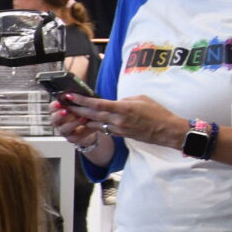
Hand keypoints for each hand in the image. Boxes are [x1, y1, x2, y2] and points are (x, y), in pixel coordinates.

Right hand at [50, 98, 108, 152]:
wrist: (94, 125)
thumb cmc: (86, 111)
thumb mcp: (83, 101)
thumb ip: (77, 97)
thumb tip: (74, 92)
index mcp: (59, 110)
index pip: (52, 108)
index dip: (54, 106)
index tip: (59, 103)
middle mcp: (59, 121)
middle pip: (54, 119)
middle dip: (59, 115)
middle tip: (66, 111)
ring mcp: (65, 131)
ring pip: (63, 129)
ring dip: (72, 123)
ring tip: (82, 118)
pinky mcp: (72, 138)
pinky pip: (74, 137)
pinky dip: (81, 132)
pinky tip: (88, 126)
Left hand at [63, 92, 186, 151]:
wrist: (167, 131)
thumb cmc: (158, 112)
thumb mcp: (141, 98)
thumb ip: (124, 100)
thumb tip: (114, 101)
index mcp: (123, 108)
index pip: (98, 104)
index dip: (82, 100)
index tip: (70, 96)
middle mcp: (118, 120)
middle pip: (91, 114)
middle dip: (76, 109)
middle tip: (64, 104)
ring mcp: (118, 129)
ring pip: (95, 123)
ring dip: (83, 119)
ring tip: (71, 113)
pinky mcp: (120, 135)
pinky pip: (104, 129)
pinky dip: (94, 125)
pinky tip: (87, 121)